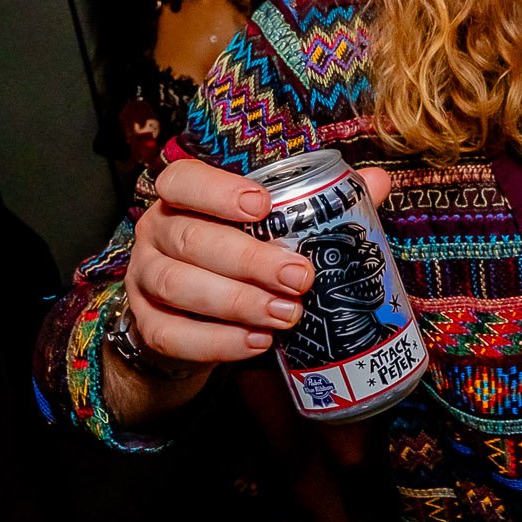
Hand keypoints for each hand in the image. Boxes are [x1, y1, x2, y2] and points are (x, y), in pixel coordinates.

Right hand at [122, 158, 392, 368]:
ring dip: (238, 303)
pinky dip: (217, 342)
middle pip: (190, 238)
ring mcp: (144, 280)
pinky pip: (172, 336)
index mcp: (184, 197)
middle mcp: (157, 232)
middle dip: (249, 259)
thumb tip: (378, 181)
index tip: (263, 205)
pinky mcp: (146, 326)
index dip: (218, 190)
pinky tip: (257, 342)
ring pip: (179, 286)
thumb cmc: (239, 254)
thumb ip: (319, 201)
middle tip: (301, 277)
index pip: (183, 180)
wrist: (195, 317)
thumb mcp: (272, 225)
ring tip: (287, 315)